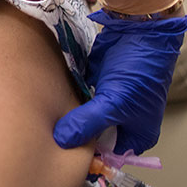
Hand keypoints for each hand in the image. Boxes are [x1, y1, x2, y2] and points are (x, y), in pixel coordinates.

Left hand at [54, 11, 186, 153]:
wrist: (140, 30)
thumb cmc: (139, 70)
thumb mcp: (114, 102)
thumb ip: (87, 123)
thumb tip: (61, 140)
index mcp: (137, 134)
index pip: (108, 155)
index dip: (86, 155)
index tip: (61, 154)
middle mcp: (123, 122)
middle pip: (92, 137)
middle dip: (75, 134)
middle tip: (49, 137)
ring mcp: (108, 103)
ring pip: (83, 117)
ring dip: (69, 116)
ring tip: (46, 121)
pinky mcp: (95, 85)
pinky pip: (77, 98)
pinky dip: (67, 99)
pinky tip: (51, 101)